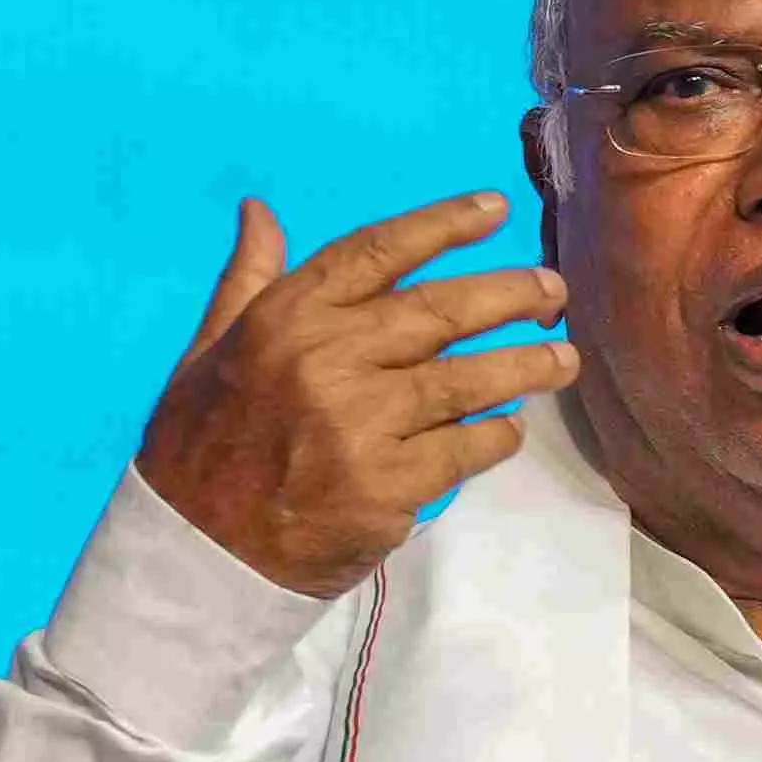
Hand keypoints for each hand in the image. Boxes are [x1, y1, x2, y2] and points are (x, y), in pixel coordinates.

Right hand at [136, 190, 576, 598]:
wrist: (197, 552)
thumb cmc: (203, 447)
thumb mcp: (206, 352)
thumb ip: (247, 281)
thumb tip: (262, 210)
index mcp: (284, 319)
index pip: (376, 252)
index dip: (442, 225)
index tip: (496, 209)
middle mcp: (326, 359)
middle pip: (440, 311)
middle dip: (509, 295)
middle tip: (554, 291)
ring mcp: (361, 423)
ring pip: (466, 381)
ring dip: (525, 366)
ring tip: (565, 358)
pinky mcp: (388, 484)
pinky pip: (465, 449)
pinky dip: (496, 436)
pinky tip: (511, 429)